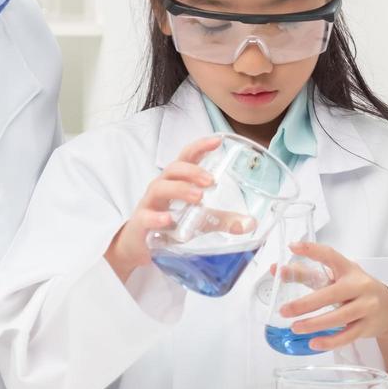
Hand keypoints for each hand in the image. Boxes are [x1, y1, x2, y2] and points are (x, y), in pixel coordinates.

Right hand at [104, 136, 219, 281]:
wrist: (137, 247)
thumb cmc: (168, 225)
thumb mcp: (198, 221)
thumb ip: (222, 220)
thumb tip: (250, 223)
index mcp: (176, 182)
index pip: (187, 158)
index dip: (200, 146)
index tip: (217, 141)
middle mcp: (161, 188)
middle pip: (173, 169)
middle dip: (192, 171)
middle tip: (211, 181)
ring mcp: (149, 205)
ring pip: (159, 188)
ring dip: (179, 189)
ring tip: (198, 197)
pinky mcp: (140, 224)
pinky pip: (145, 217)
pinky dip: (156, 217)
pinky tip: (168, 220)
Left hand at [280, 242, 387, 373]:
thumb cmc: (356, 290)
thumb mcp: (337, 278)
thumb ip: (307, 274)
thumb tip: (277, 271)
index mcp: (349, 269)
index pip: (330, 255)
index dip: (312, 250)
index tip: (292, 247)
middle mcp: (359, 285)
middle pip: (331, 294)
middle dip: (305, 304)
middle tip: (284, 311)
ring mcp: (366, 306)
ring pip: (339, 317)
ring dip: (315, 324)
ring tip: (295, 327)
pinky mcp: (368, 326)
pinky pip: (347, 336)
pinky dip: (330, 341)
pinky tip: (314, 343)